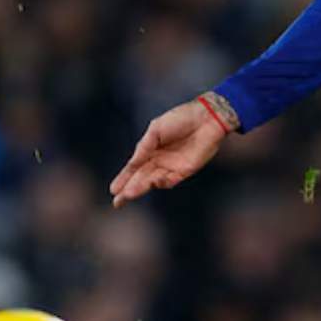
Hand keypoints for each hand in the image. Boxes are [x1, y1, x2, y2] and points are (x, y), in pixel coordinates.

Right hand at [109, 98, 228, 207]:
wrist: (206, 118)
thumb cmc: (181, 118)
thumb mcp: (156, 129)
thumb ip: (144, 147)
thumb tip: (132, 164)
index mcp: (151, 149)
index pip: (134, 167)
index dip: (124, 178)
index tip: (113, 189)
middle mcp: (160, 160)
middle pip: (141, 178)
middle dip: (128, 190)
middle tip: (117, 202)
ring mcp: (172, 166)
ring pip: (153, 181)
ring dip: (140, 188)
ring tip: (128, 194)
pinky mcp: (185, 171)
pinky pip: (170, 180)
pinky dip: (161, 183)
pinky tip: (153, 182)